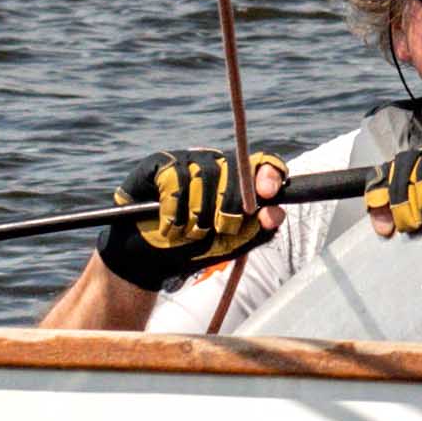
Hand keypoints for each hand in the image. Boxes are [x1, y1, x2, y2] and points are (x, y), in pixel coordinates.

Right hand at [89, 149, 276, 289]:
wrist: (145, 260)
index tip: (267, 192)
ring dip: (196, 217)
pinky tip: (166, 225)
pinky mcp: (159, 163)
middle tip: (213, 231)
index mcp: (237, 181)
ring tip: (185, 233)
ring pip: (206, 177)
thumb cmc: (190, 249)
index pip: (264, 164)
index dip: (269, 174)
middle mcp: (215, 165)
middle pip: (236, 173)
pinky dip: (173, 211)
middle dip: (228, 210)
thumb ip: (257, 231)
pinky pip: (175, 179)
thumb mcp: (229, 246)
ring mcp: (187, 160)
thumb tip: (276, 212)